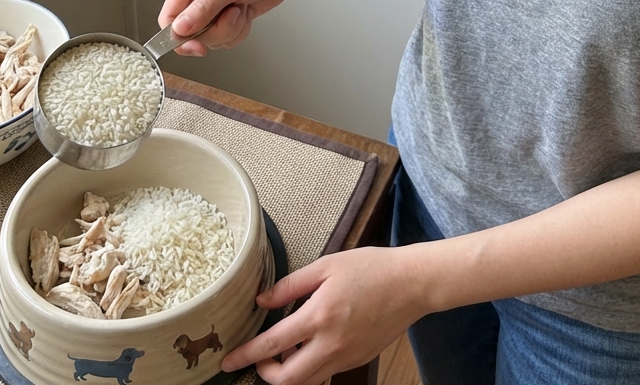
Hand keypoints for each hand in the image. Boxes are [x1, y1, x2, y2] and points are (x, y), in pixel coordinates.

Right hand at [158, 0, 294, 54]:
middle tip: (233, 12)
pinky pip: (227, 39)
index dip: (178, 37)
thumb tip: (179, 29)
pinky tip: (247, 12)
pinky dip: (240, 30)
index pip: (169, 17)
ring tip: (242, 7)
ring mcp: (214, 9)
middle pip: (191, 34)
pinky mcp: (228, 18)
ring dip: (231, 29)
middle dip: (216, 30)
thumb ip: (204, 8)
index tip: (197, 47)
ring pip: (211, 39)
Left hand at [220, 246, 428, 384]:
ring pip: (307, 383)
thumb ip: (291, 284)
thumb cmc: (370, 267)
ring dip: (288, 374)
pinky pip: (325, 374)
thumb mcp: (327, 265)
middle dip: (265, 374)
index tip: (228, 361)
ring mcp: (345, 357)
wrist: (411, 284)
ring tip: (283, 352)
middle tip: (258, 359)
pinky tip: (308, 347)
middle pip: (287, 380)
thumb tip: (262, 299)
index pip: (273, 344)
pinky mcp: (356, 360)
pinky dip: (309, 369)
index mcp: (320, 316)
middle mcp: (331, 344)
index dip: (247, 355)